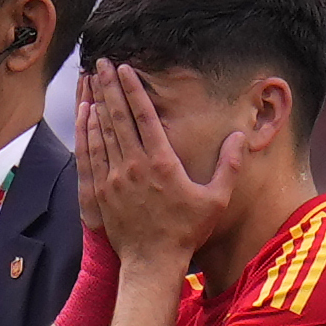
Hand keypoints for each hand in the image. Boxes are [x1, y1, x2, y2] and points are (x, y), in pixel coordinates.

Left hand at [78, 60, 241, 263]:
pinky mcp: (101, 192)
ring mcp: (114, 178)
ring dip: (95, 103)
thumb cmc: (186, 232)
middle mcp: (134, 166)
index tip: (125, 68)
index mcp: (161, 163)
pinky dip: (87, 132)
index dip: (133, 89)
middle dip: (109, 87)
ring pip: (101, 132)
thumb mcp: (216, 199)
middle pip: (118, 117)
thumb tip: (240, 136)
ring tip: (90, 80)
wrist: (151, 263)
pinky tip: (85, 116)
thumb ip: (228, 165)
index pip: (144, 116)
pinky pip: (90, 154)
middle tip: (101, 63)